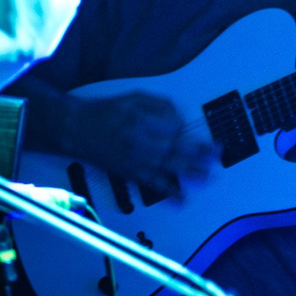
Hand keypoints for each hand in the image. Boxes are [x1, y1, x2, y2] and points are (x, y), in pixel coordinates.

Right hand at [63, 92, 213, 190]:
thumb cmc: (105, 112)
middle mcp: (141, 142)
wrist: (77, 129)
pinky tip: (182, 198)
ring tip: (210, 175)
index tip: (188, 127)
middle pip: (179, 149)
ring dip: (192, 172)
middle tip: (218, 153)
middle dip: (201, 152)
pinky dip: (168, 192)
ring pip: (170, 167)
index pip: (176, 127)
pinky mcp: (131, 173)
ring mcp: (137, 160)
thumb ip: (160, 104)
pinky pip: (152, 184)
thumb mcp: (134, 97)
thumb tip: (178, 117)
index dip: (185, 127)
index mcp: (143, 121)